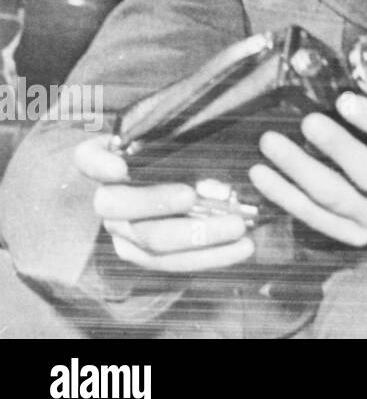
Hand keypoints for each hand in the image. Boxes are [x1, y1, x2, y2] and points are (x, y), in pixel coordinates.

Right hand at [75, 135, 254, 272]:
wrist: (173, 179)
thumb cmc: (175, 149)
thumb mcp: (174, 136)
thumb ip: (180, 138)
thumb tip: (209, 136)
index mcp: (107, 162)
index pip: (91, 159)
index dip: (101, 165)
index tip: (120, 167)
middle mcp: (108, 199)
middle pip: (121, 206)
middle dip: (158, 201)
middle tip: (193, 196)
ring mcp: (123, 231)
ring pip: (152, 240)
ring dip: (197, 236)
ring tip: (238, 227)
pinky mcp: (144, 255)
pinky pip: (173, 262)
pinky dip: (211, 256)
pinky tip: (243, 247)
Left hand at [249, 93, 366, 246]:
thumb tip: (336, 68)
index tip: (345, 100)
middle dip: (338, 147)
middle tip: (307, 122)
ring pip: (338, 199)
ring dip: (300, 170)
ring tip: (270, 143)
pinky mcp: (355, 237)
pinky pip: (315, 218)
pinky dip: (285, 196)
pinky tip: (261, 174)